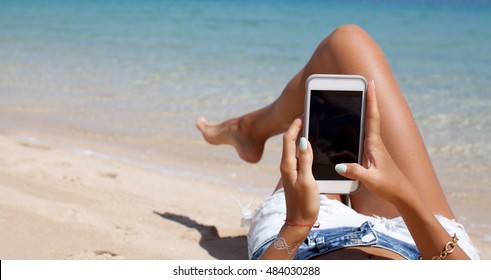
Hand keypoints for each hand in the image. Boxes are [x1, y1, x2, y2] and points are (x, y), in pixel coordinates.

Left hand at [280, 118, 318, 224]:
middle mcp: (287, 166)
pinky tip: (311, 147)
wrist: (299, 222)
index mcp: (288, 166)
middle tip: (306, 117)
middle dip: (297, 128)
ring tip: (309, 127)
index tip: (302, 115)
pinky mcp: (296, 176)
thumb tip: (304, 141)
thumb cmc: (304, 203)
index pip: (288, 140)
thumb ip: (305, 161)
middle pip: (290, 142)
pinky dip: (304, 149)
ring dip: (300, 137)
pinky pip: (299, 157)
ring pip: (294, 149)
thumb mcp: (307, 181)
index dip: (295, 126)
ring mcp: (291, 171)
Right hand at [335, 81, 411, 202]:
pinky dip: (358, 127)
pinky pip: (364, 136)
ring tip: (356, 99)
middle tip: (363, 84)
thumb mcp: (370, 179)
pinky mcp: (373, 154)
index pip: (372, 117)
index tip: (370, 83)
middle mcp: (375, 143)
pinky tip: (350, 128)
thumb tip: (338, 165)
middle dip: (367, 100)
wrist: (403, 194)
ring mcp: (375, 148)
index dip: (371, 100)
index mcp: (375, 144)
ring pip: (367, 125)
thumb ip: (355, 171)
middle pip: (370, 116)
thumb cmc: (389, 186)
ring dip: (363, 111)